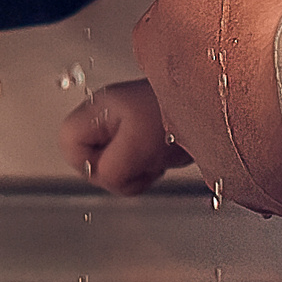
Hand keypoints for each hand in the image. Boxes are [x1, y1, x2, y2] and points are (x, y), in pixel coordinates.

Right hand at [60, 80, 194, 195]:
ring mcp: (124, 127)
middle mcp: (108, 116)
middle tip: (140, 160)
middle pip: (90, 160)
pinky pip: (132, 167)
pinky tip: (162, 157)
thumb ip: (112, 167)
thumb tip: (103, 177)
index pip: (68, 143)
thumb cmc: (177, 112)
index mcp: (99, 109)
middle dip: (116, 171)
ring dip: (136, 172)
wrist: (213, 104)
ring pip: (112, 167)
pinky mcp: (142, 138)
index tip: (114, 162)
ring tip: (155, 155)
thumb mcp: (138, 143)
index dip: (88, 162)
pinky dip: (148, 170)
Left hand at [132, 0, 281, 223]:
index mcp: (159, 40)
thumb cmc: (277, 6)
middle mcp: (176, 106)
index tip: (251, 1)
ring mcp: (221, 158)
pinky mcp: (269, 194)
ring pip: (236, 129)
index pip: (173, 18)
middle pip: (201, 78)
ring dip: (266, 112)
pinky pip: (279, 171)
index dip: (215, 4)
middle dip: (234, 65)